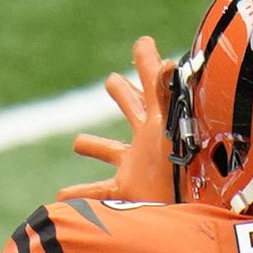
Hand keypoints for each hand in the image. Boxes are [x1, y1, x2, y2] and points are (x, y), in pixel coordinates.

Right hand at [66, 33, 176, 202]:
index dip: (146, 60)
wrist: (192, 210)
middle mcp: (147, 140)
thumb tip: (165, 63)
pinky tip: (60, 196)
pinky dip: (78, 194)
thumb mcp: (173, 123)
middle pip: (131, 109)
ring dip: (93, 146)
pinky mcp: (127, 192)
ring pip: (108, 151)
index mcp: (160, 119)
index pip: (152, 81)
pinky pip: (97, 192)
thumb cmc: (186, 167)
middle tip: (111, 81)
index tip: (142, 42)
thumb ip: (166, 93)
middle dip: (123, 94)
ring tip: (79, 143)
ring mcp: (136, 166)